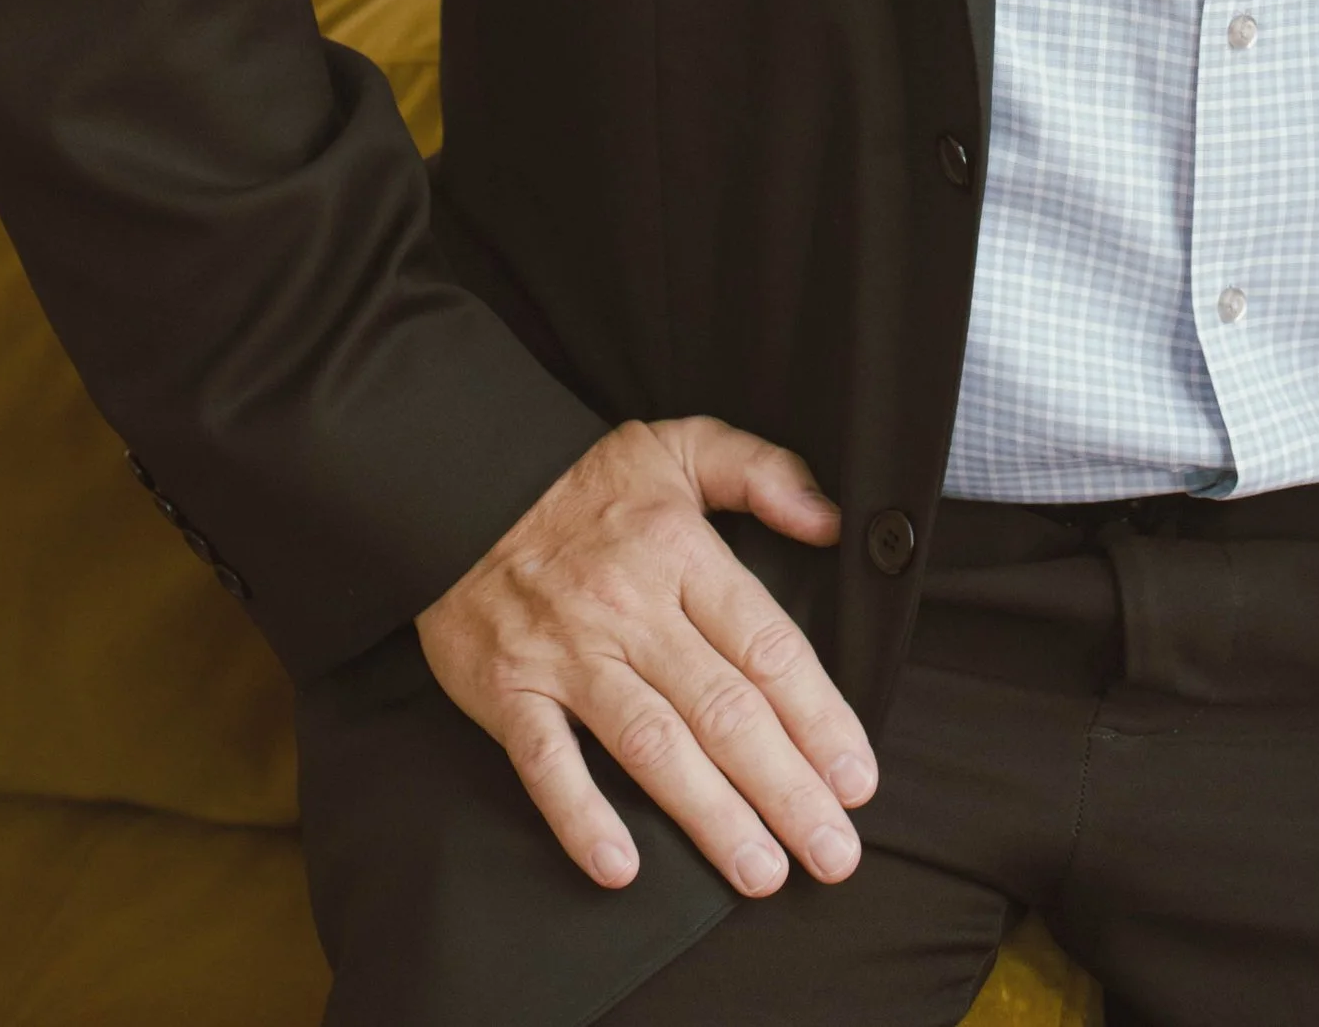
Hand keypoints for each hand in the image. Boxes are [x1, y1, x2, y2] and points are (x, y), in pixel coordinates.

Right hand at [416, 415, 877, 898]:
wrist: (460, 484)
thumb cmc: (585, 480)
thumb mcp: (681, 445)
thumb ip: (763, 472)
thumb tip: (831, 520)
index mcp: (681, 554)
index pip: (766, 646)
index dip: (819, 716)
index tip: (858, 776)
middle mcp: (631, 610)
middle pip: (724, 710)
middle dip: (786, 789)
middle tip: (833, 851)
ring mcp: (567, 655)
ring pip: (653, 745)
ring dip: (711, 815)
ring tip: (763, 872)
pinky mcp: (508, 690)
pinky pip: (547, 762)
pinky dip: (581, 815)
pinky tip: (621, 867)